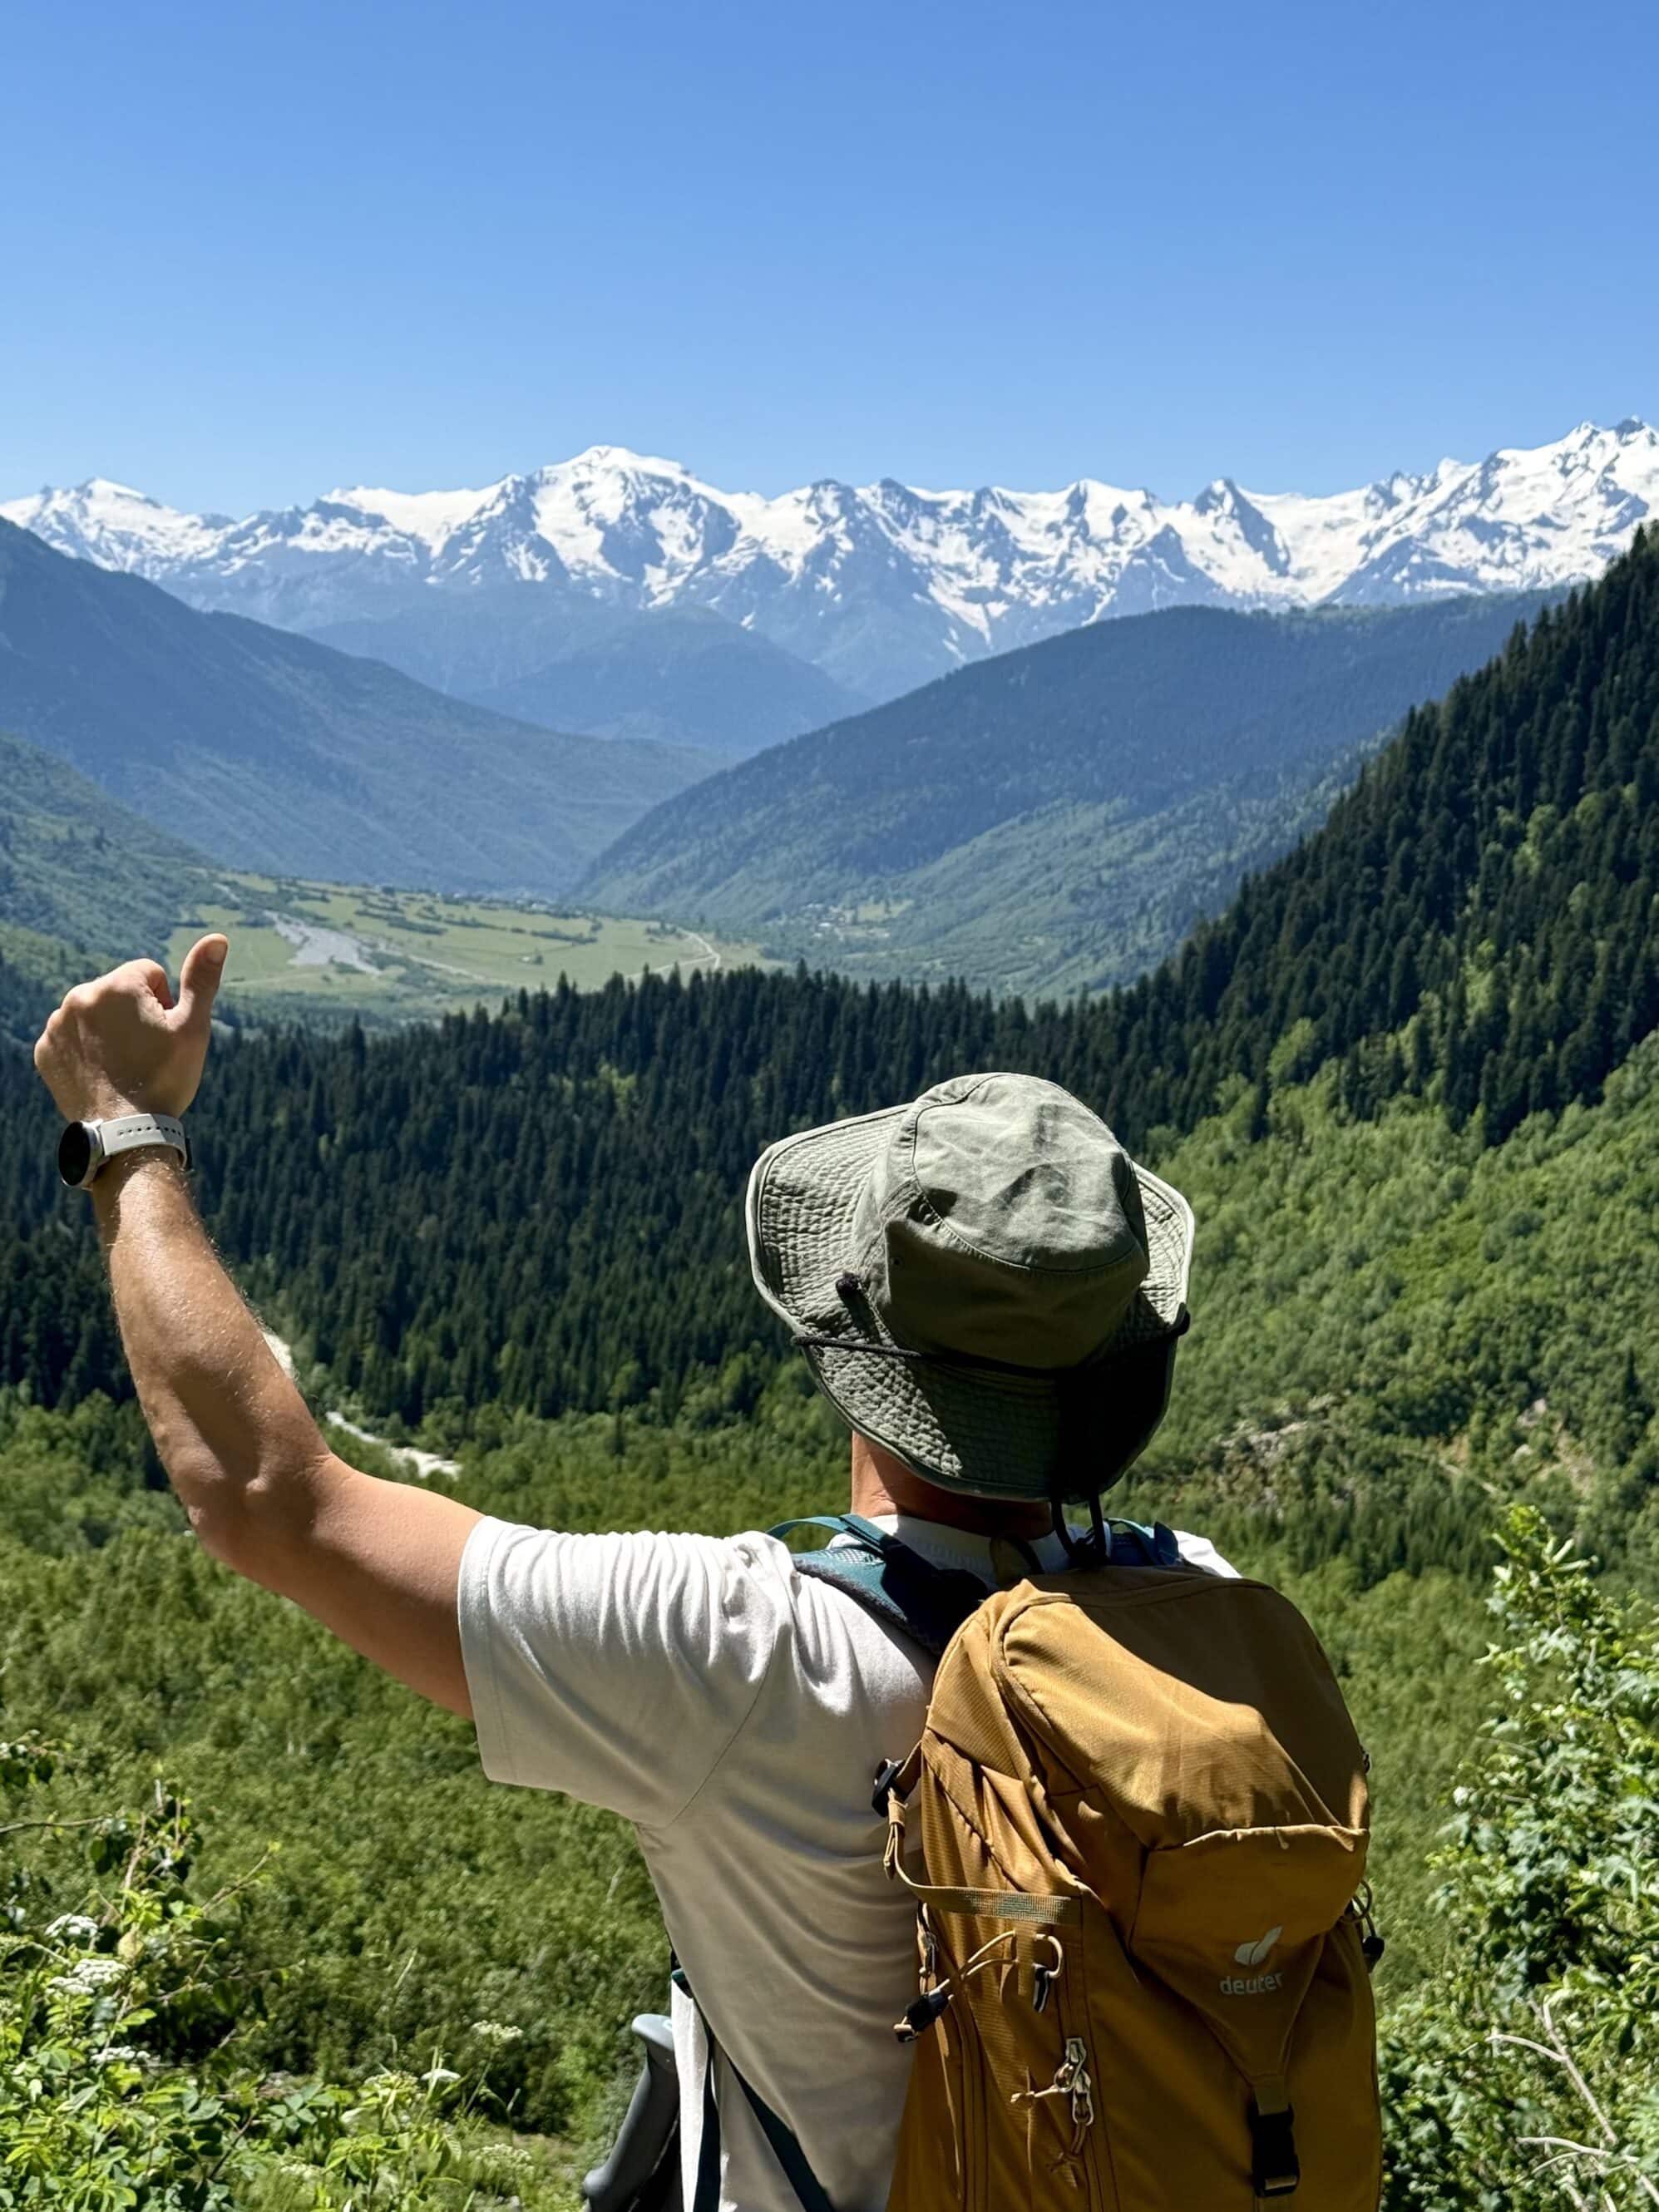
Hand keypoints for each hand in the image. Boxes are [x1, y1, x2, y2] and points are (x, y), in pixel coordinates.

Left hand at [33, 935, 228, 1124]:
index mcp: (118, 985)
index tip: (163, 1035)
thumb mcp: (193, 1028)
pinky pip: (71, 1036)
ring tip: (124, 1065)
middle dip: (135, 1014)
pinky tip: (102, 1072)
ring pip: (94, 1013)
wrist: (125, 1133)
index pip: (149, 974)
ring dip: (110, 1030)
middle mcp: (80, 996)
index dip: (164, 1004)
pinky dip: (86, 1049)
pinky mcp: (45, 1049)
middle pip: (119, 992)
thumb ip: (202, 979)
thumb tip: (218, 938)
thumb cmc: (164, 1079)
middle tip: (145, 1053)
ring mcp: (57, 1024)